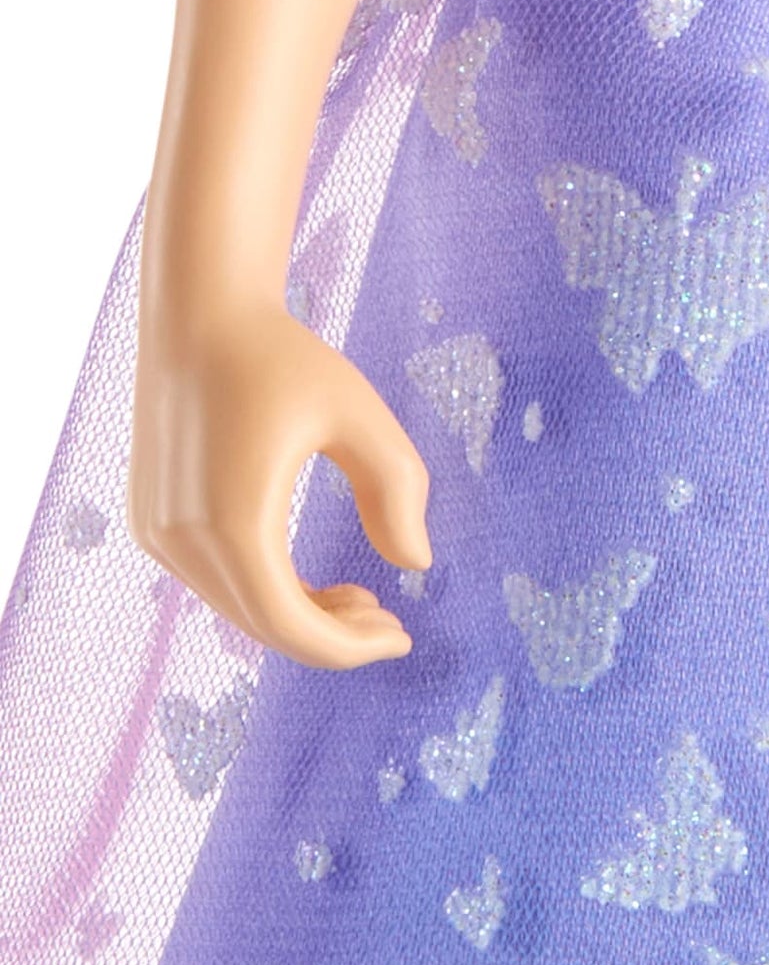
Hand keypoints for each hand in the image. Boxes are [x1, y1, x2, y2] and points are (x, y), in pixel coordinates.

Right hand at [128, 304, 430, 667]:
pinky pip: (217, 583)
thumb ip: (397, 488)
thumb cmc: (287, 359)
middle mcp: (182, 540)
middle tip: (391, 623)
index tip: (404, 637)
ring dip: (300, 616)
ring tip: (363, 599)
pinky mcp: (153, 523)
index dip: (350, 648)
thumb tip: (418, 563)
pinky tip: (314, 584)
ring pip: (238, 609)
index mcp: (233, 521)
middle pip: (264, 627)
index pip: (292, 625)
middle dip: (332, 638)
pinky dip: (266, 593)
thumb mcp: (362, 416)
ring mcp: (159, 535)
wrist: (202, 317)